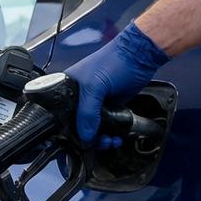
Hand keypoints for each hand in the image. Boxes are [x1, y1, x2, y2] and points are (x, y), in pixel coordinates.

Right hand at [63, 22, 169, 146]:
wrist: (140, 57)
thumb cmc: (114, 62)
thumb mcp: (95, 87)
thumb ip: (88, 113)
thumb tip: (85, 137)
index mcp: (67, 87)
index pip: (61, 115)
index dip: (68, 130)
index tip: (77, 142)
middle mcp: (78, 96)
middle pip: (76, 124)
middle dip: (87, 137)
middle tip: (97, 143)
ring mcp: (94, 102)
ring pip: (91, 128)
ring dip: (100, 138)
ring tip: (109, 141)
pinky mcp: (109, 106)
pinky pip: (105, 125)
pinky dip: (110, 133)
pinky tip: (116, 137)